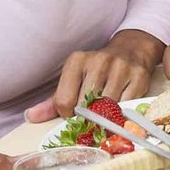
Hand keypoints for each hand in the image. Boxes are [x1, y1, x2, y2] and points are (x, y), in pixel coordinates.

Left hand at [24, 30, 162, 122]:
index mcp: (77, 61)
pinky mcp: (139, 76)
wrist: (131, 50)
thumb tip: (30, 116)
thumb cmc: (98, 70)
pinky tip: (120, 110)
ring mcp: (121, 67)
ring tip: (105, 115)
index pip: (64, 100)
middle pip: (86, 105)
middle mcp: (98, 61)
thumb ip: (53, 101)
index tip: (75, 114)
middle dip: (88, 118)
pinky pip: (127, 105)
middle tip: (91, 119)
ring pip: (108, 107)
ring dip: (106, 117)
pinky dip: (122, 114)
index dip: (69, 114)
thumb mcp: (73, 79)